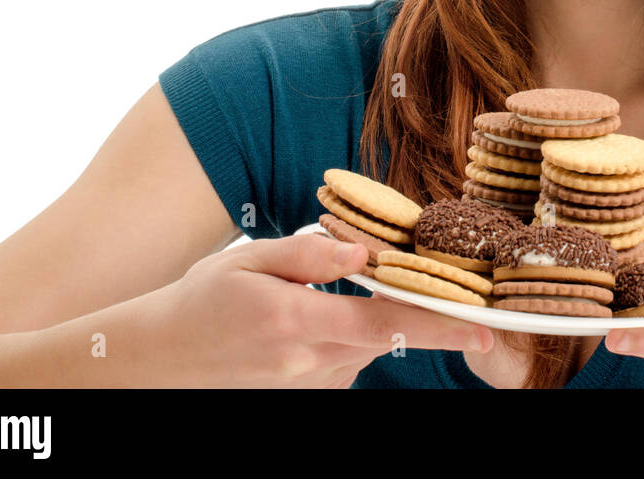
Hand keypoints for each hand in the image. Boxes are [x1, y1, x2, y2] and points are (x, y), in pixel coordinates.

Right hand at [134, 232, 492, 386]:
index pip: (385, 324)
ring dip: (369, 316)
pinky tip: (310, 318)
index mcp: (296, 323)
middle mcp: (308, 364)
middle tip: (425, 279)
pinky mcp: (308, 393)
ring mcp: (309, 385)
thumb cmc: (201, 299)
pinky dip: (347, 334)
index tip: (483, 329)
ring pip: (369, 344)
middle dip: (411, 306)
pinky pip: (348, 358)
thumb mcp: (247, 260)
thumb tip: (363, 251)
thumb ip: (308, 255)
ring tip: (321, 293)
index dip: (439, 325)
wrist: (159, 361)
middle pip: (386, 333)